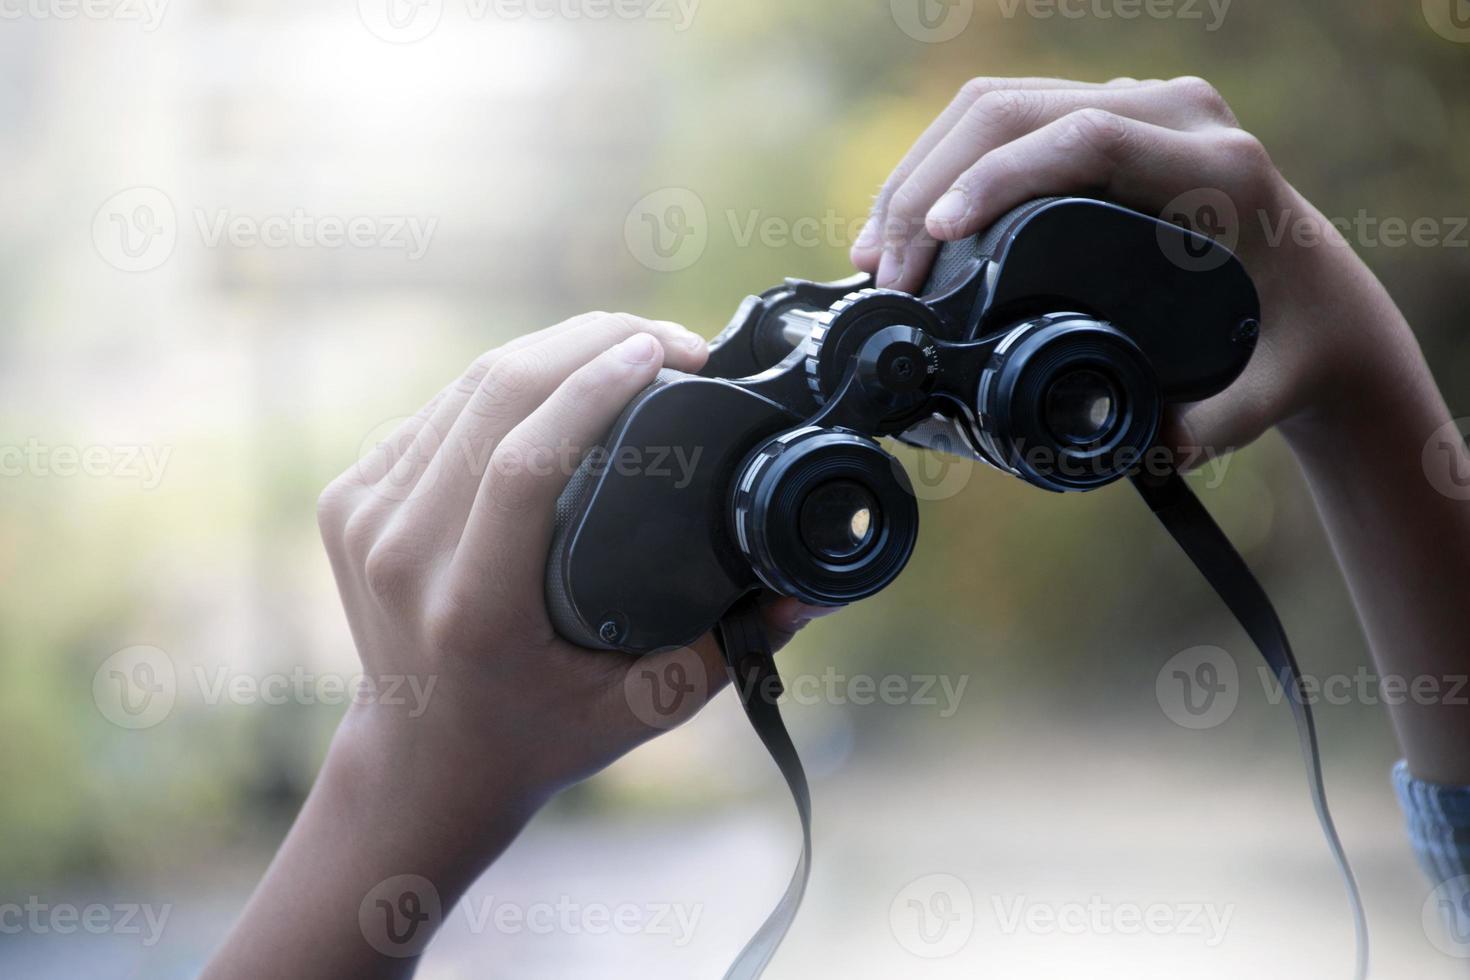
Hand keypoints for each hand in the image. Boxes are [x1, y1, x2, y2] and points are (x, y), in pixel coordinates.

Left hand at [316, 311, 832, 823]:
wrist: (420, 763)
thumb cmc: (539, 737)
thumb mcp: (644, 709)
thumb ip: (730, 650)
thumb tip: (811, 588)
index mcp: (470, 609)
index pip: (524, 460)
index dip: (595, 386)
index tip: (663, 352)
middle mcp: (403, 556)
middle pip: (494, 397)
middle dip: (587, 340)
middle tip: (666, 339)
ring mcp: (364, 520)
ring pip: (464, 388)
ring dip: (550, 349)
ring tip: (626, 349)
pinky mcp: (347, 500)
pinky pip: (437, 410)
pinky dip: (504, 384)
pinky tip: (558, 381)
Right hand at [849, 75, 1417, 457]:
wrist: (1320, 300)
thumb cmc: (1296, 343)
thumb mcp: (1271, 390)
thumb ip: (1223, 423)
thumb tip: (1159, 443)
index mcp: (1215, 170)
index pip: (1084, 142)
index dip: (996, 181)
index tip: (934, 237)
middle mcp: (1177, 117)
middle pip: (1017, 111)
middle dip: (928, 186)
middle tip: (885, 269)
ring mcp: (1138, 107)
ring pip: (997, 105)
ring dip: (920, 172)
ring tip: (878, 251)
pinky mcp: (1105, 118)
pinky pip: (1006, 117)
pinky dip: (944, 165)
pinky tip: (910, 222)